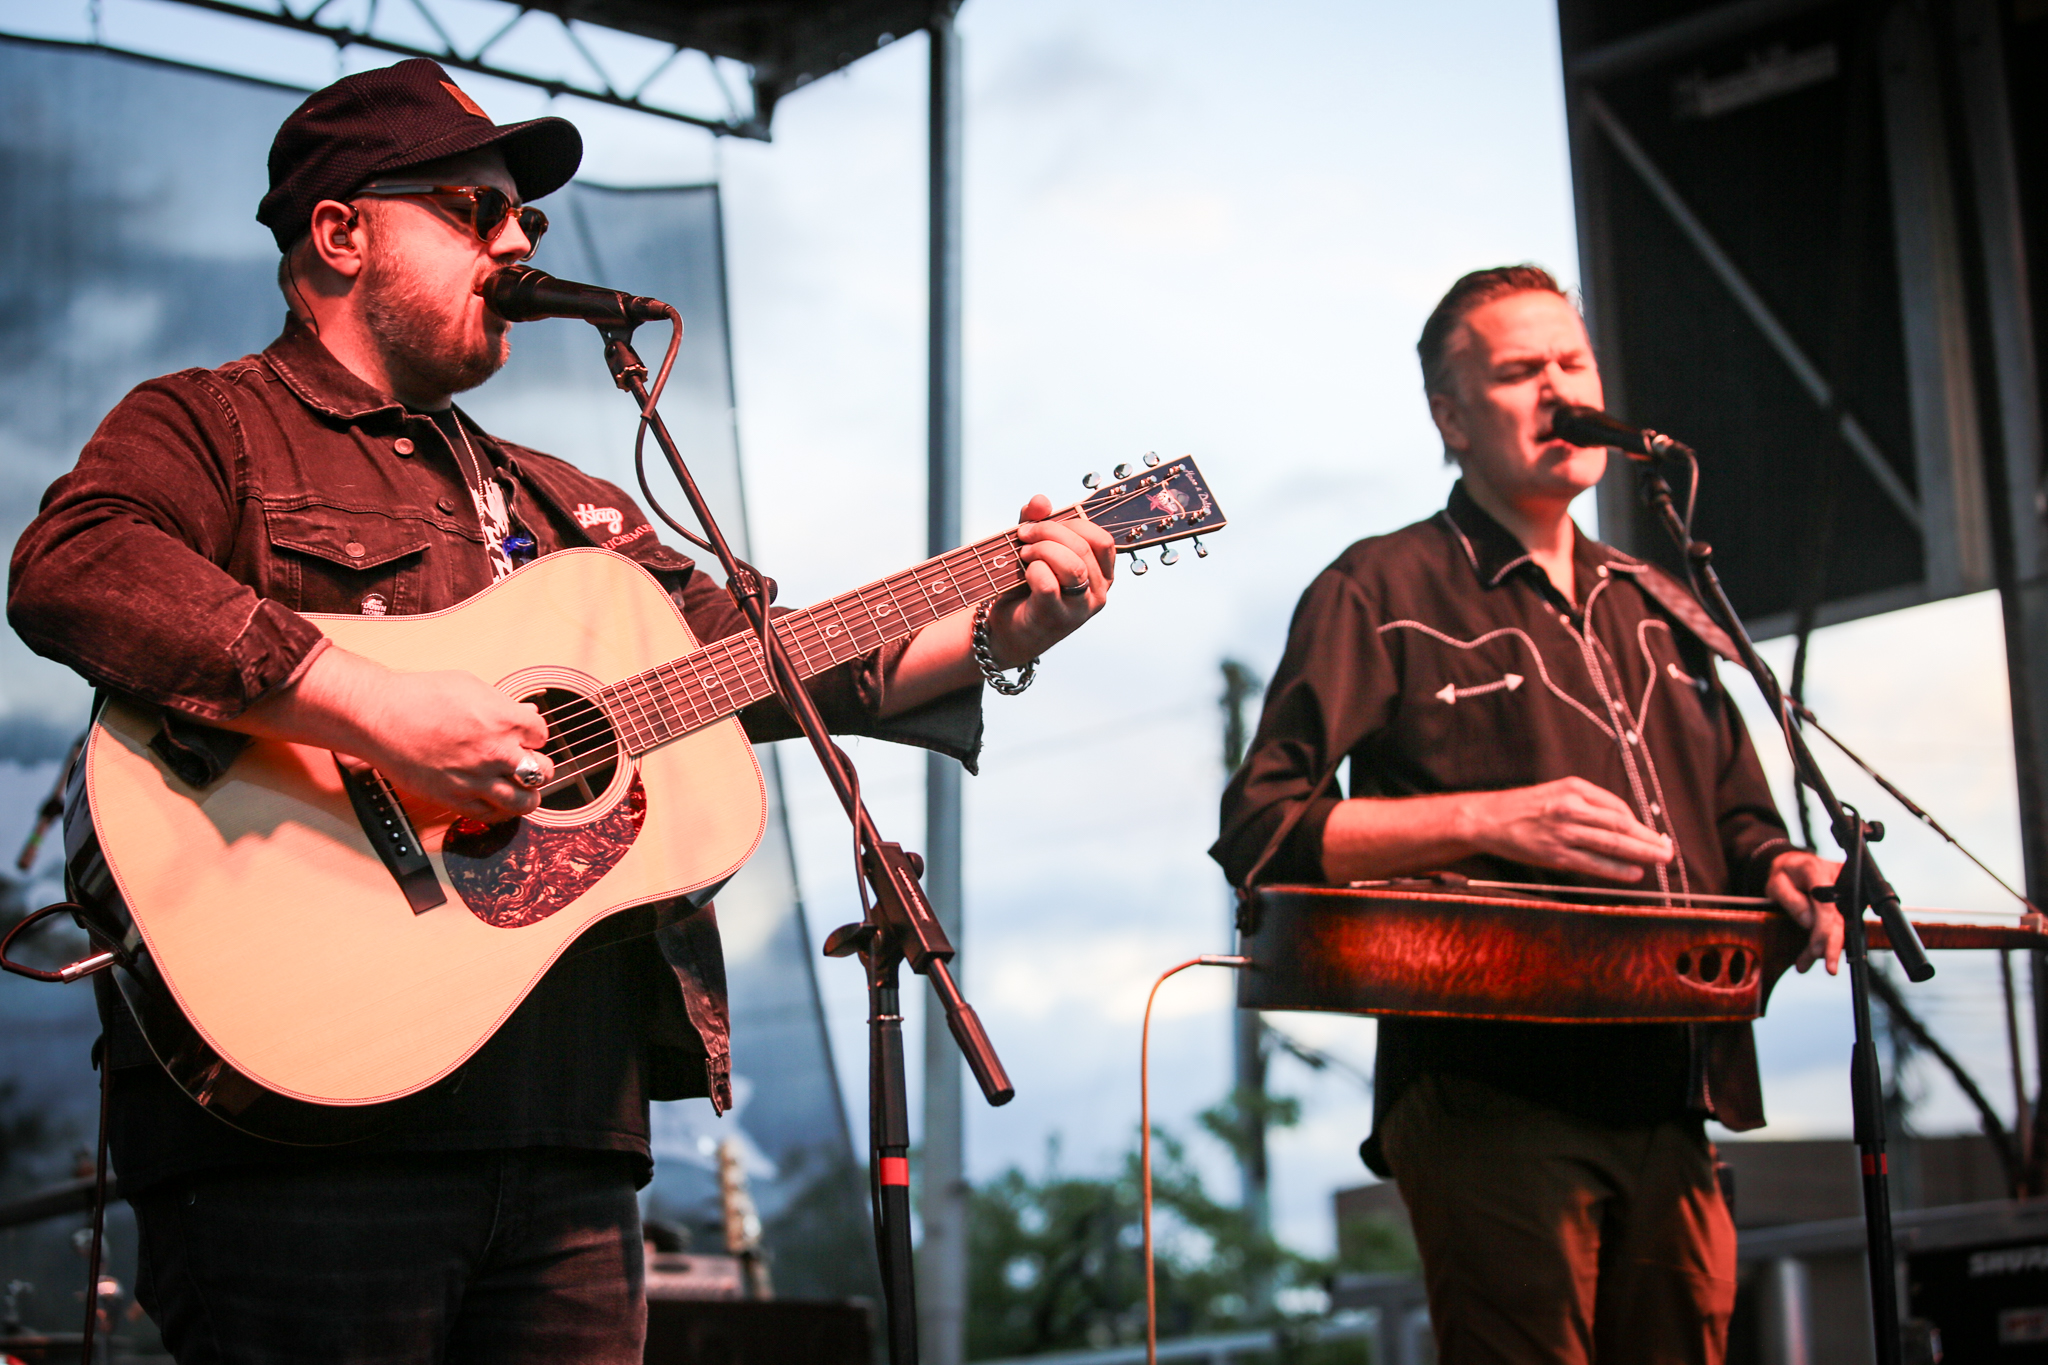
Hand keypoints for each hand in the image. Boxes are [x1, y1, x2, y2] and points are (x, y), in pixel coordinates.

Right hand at [353, 668, 553, 820]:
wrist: (379, 716)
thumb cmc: (418, 696)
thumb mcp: (470, 686)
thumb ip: (503, 704)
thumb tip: (526, 712)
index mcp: (504, 720)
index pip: (541, 734)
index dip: (534, 735)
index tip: (527, 737)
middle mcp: (496, 752)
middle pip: (542, 771)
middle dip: (541, 767)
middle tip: (533, 765)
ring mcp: (476, 778)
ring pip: (523, 801)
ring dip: (529, 797)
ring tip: (526, 792)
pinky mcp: (454, 797)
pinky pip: (489, 814)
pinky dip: (498, 810)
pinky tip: (497, 803)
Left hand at [980, 494, 1116, 665]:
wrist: (1006, 629)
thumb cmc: (1025, 587)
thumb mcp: (1034, 547)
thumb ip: (1038, 522)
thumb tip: (1041, 501)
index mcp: (1101, 573)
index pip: (1100, 539)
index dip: (1071, 524)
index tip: (1040, 524)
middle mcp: (1098, 592)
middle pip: (1082, 548)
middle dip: (1048, 532)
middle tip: (1023, 536)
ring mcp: (1080, 608)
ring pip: (1073, 566)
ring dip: (1042, 550)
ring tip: (1024, 554)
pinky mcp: (1057, 619)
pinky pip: (1049, 584)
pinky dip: (1033, 571)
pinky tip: (1024, 573)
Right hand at [1464, 777, 1672, 880]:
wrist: (1489, 818)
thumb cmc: (1526, 806)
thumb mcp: (1558, 792)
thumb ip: (1588, 804)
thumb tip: (1624, 822)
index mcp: (1574, 789)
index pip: (1617, 807)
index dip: (1641, 823)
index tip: (1655, 835)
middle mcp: (1570, 808)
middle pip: (1620, 825)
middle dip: (1648, 839)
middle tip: (1669, 849)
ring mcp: (1563, 832)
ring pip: (1611, 843)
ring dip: (1641, 853)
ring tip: (1660, 859)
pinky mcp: (1555, 854)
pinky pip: (1593, 863)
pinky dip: (1616, 868)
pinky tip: (1634, 872)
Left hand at [1765, 849, 1843, 974]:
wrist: (1792, 864)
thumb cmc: (1783, 873)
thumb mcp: (1776, 884)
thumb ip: (1791, 901)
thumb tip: (1809, 922)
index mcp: (1816, 871)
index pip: (1826, 905)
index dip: (1824, 931)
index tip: (1819, 952)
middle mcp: (1836, 879)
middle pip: (1839, 918)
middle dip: (1832, 946)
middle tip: (1829, 969)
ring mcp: (1844, 890)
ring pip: (1839, 925)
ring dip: (1824, 947)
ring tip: (1804, 963)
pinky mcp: (1844, 902)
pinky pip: (1837, 923)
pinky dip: (1824, 940)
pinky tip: (1812, 954)